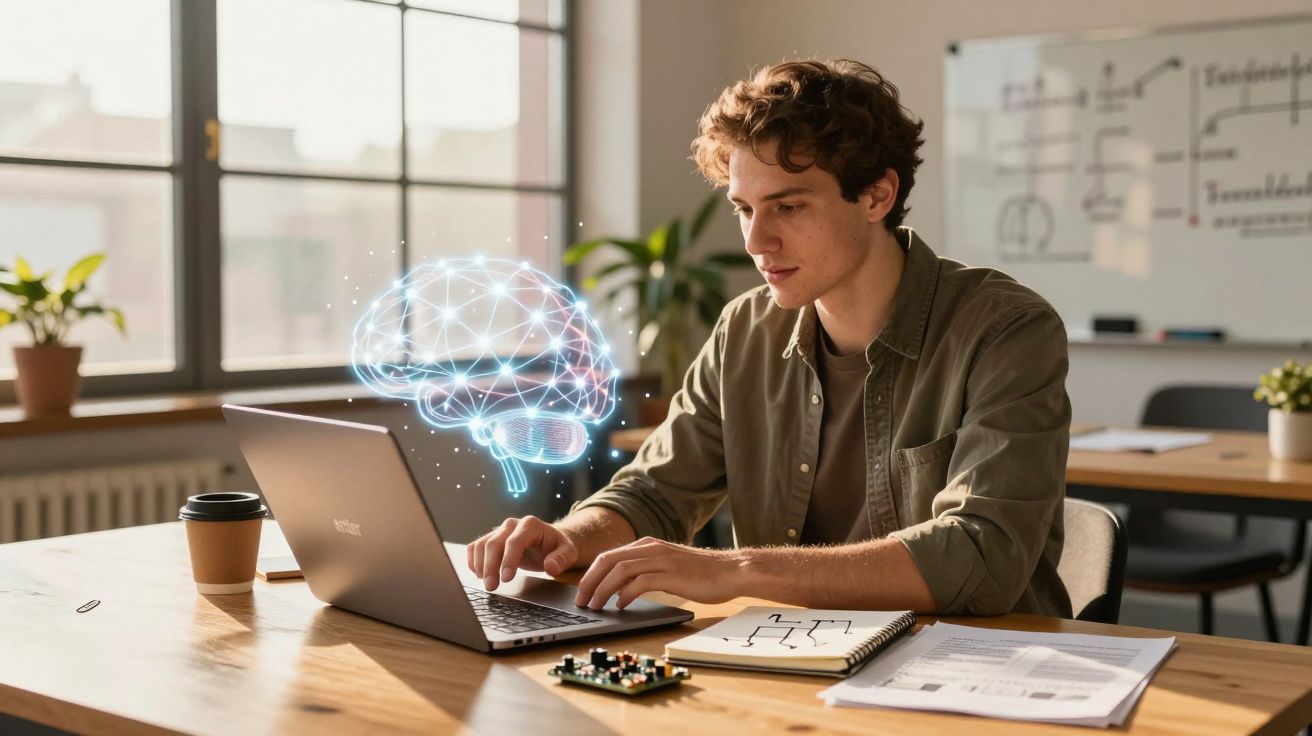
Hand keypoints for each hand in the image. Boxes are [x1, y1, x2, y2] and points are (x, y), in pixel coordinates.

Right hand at [467, 516, 578, 590]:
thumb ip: (561, 559)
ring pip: (482, 545)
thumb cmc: (557, 547)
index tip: (506, 578)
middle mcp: (512, 524)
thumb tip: (551, 568)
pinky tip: (478, 574)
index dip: (508, 560)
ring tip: (486, 583)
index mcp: (531, 525)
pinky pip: (476, 546)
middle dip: (490, 566)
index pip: (515, 541)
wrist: (549, 541)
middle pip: (494, 543)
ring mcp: (500, 530)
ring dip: (480, 565)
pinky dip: (474, 560)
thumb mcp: (567, 552)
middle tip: (491, 587)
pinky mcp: (492, 538)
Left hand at [574, 537, 747, 608]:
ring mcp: (662, 560)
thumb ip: (644, 571)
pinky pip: (640, 582)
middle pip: (608, 560)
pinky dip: (626, 594)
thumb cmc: (701, 573)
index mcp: (648, 545)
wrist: (731, 571)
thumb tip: (618, 588)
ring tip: (596, 606)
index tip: (582, 592)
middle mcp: (651, 548)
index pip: (609, 556)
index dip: (591, 574)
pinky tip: (621, 605)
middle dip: (590, 581)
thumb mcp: (667, 566)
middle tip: (581, 601)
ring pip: (620, 571)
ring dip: (603, 589)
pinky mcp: (672, 575)